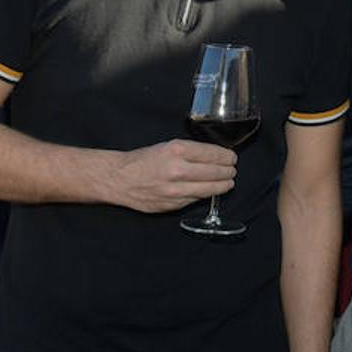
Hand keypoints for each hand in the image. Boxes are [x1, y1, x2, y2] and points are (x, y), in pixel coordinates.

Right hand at [111, 139, 235, 213]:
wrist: (119, 179)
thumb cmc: (143, 160)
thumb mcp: (167, 146)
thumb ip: (190, 152)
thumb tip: (214, 158)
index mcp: (177, 150)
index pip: (212, 154)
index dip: (226, 157)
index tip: (231, 158)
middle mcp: (177, 170)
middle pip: (215, 172)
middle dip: (228, 172)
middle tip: (232, 170)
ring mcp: (175, 190)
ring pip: (209, 189)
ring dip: (222, 186)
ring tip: (228, 182)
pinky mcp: (172, 204)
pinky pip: (195, 200)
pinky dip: (204, 195)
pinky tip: (208, 190)